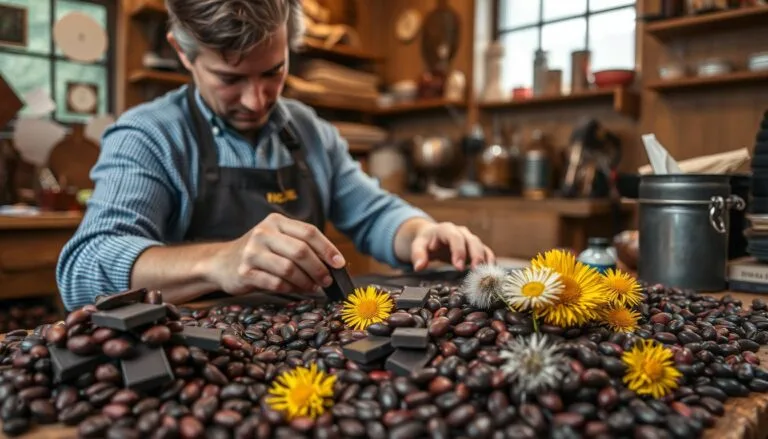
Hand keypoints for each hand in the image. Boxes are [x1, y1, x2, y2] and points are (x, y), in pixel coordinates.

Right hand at [208, 213, 345, 294]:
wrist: (221, 263)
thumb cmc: (259, 253)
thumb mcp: (278, 240)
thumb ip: (301, 246)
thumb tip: (334, 264)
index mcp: (276, 222)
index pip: (309, 232)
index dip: (328, 249)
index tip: (340, 263)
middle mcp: (263, 233)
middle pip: (301, 251)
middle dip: (319, 268)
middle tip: (327, 280)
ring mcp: (252, 252)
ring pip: (289, 268)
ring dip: (306, 281)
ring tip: (314, 287)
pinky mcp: (245, 272)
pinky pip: (276, 282)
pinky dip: (291, 288)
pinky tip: (296, 290)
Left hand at [409, 221, 494, 270]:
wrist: (432, 236)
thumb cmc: (425, 241)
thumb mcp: (417, 246)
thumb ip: (418, 255)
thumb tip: (419, 267)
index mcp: (446, 229)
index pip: (455, 238)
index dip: (458, 251)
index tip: (458, 267)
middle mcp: (461, 232)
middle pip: (472, 241)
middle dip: (475, 255)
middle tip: (475, 270)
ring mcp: (470, 239)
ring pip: (481, 246)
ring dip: (485, 260)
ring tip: (485, 274)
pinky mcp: (475, 248)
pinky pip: (486, 252)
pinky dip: (489, 261)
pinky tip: (490, 272)